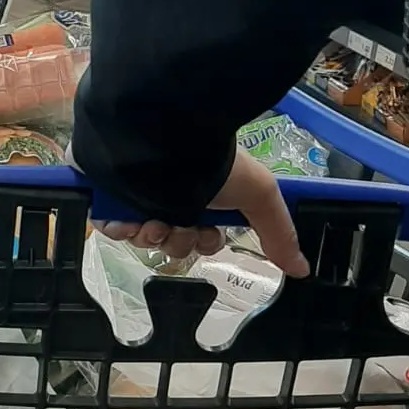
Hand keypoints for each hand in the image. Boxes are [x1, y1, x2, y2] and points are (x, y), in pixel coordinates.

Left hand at [93, 147, 309, 277]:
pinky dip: (122, 227)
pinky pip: (112, 228)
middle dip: (178, 240)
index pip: (201, 237)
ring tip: (152, 218)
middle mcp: (167, 196)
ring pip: (144, 239)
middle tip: (176, 225)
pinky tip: (129, 217)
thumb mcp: (259, 194)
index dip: (205, 242)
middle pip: (173, 242)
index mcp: (199, 195)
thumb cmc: (212, 164)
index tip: (205, 234)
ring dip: (153, 234)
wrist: (162, 139)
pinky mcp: (105, 196)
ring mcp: (134, 196)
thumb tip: (303, 269)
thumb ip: (279, 232)